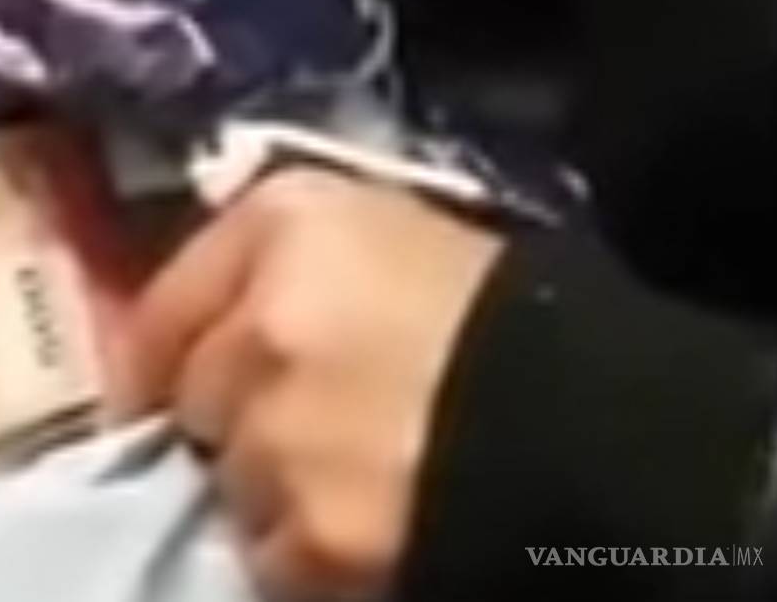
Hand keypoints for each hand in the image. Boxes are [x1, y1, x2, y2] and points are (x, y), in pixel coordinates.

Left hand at [113, 168, 502, 598]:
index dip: (167, 351)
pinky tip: (375, 519)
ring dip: (275, 486)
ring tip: (363, 470)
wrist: (614, 419)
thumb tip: (200, 322)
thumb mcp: (393, 236)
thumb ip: (281, 263)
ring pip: (228, 481)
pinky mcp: (313, 532)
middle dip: (235, 415)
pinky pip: (270, 552)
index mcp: (289, 225)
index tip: (175, 383)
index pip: (162, 305)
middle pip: (190, 397)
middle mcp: (267, 320)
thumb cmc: (510, 313)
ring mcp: (282, 434)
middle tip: (316, 421)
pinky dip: (310, 549)